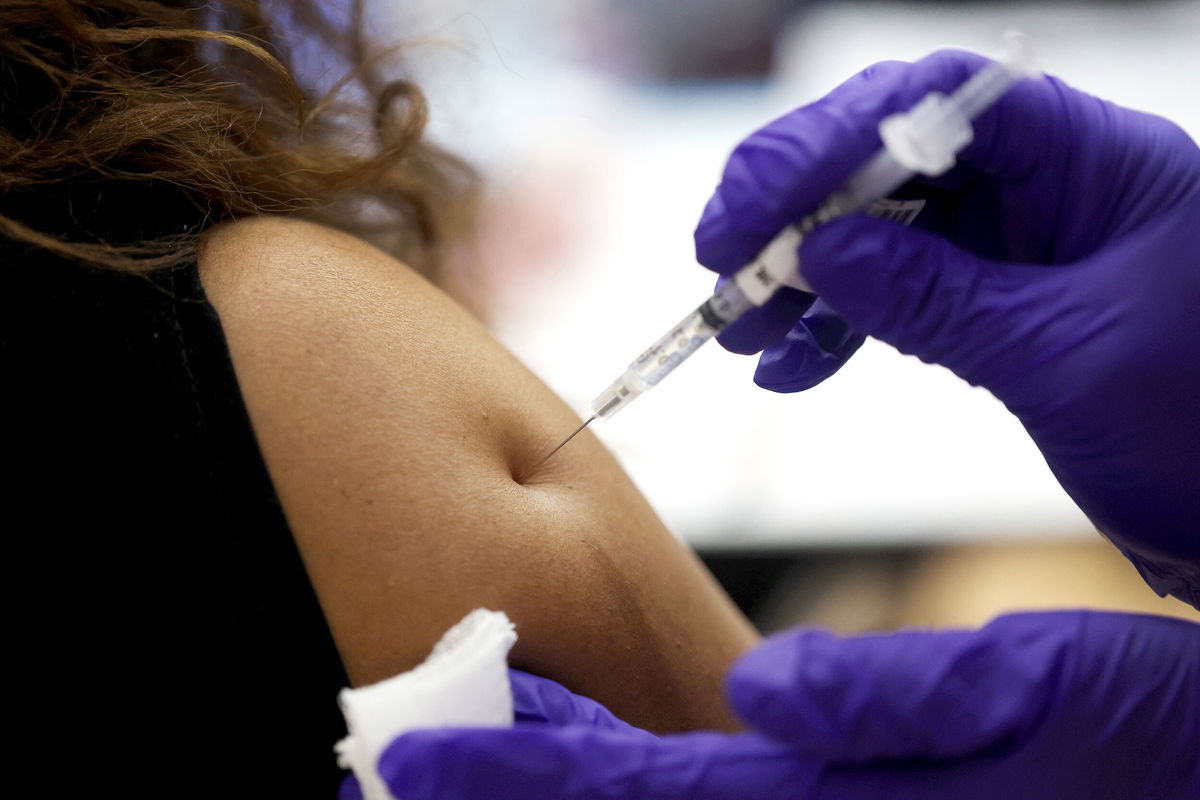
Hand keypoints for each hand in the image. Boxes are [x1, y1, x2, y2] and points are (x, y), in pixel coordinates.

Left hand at [344, 612, 1198, 798]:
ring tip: (463, 732)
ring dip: (547, 778)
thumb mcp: (1040, 689)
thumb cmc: (1133, 732)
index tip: (402, 760)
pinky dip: (620, 770)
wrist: (1176, 776)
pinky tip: (585, 738)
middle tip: (387, 756)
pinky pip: (697, 797)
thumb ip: (896, 698)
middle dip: (499, 789)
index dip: (513, 779)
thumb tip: (765, 687)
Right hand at [694, 50, 1199, 606]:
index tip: (751, 209)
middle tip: (722, 261)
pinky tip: (793, 365)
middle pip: (896, 156)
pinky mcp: (1001, 301)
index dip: (831, 141)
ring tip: (741, 328)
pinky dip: (839, 328)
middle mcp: (1054, 185)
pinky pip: (900, 293)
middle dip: (798, 207)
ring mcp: (1023, 244)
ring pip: (885, 227)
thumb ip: (937, 299)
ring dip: (802, 275)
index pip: (941, 104)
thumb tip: (819, 252)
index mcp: (1096, 162)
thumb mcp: (1063, 360)